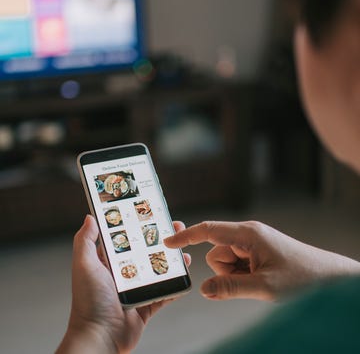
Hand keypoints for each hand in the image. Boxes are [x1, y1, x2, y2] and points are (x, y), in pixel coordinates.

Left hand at [56, 215, 190, 353]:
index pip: (125, 238)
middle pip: (146, 251)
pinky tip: (184, 272)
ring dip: (171, 260)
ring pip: (158, 270)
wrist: (101, 338)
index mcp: (108, 262)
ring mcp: (135, 289)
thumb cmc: (89, 302)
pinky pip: (164, 291)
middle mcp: (123, 274)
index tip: (152, 214)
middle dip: (161, 240)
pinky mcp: (146, 304)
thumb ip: (85, 241)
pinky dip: (175, 283)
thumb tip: (90, 217)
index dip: (138, 226)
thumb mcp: (84, 266)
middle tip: (174, 228)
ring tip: (183, 249)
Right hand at [165, 221, 359, 301]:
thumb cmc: (304, 277)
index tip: (168, 242)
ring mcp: (252, 244)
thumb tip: (203, 289)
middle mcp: (247, 235)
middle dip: (225, 270)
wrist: (329, 278)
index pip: (209, 231)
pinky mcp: (256, 253)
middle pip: (216, 253)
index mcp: (247, 234)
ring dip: (235, 275)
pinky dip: (242, 275)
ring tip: (258, 280)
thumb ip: (230, 288)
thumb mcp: (265, 287)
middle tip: (250, 279)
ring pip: (225, 262)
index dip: (186, 236)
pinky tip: (261, 279)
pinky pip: (236, 266)